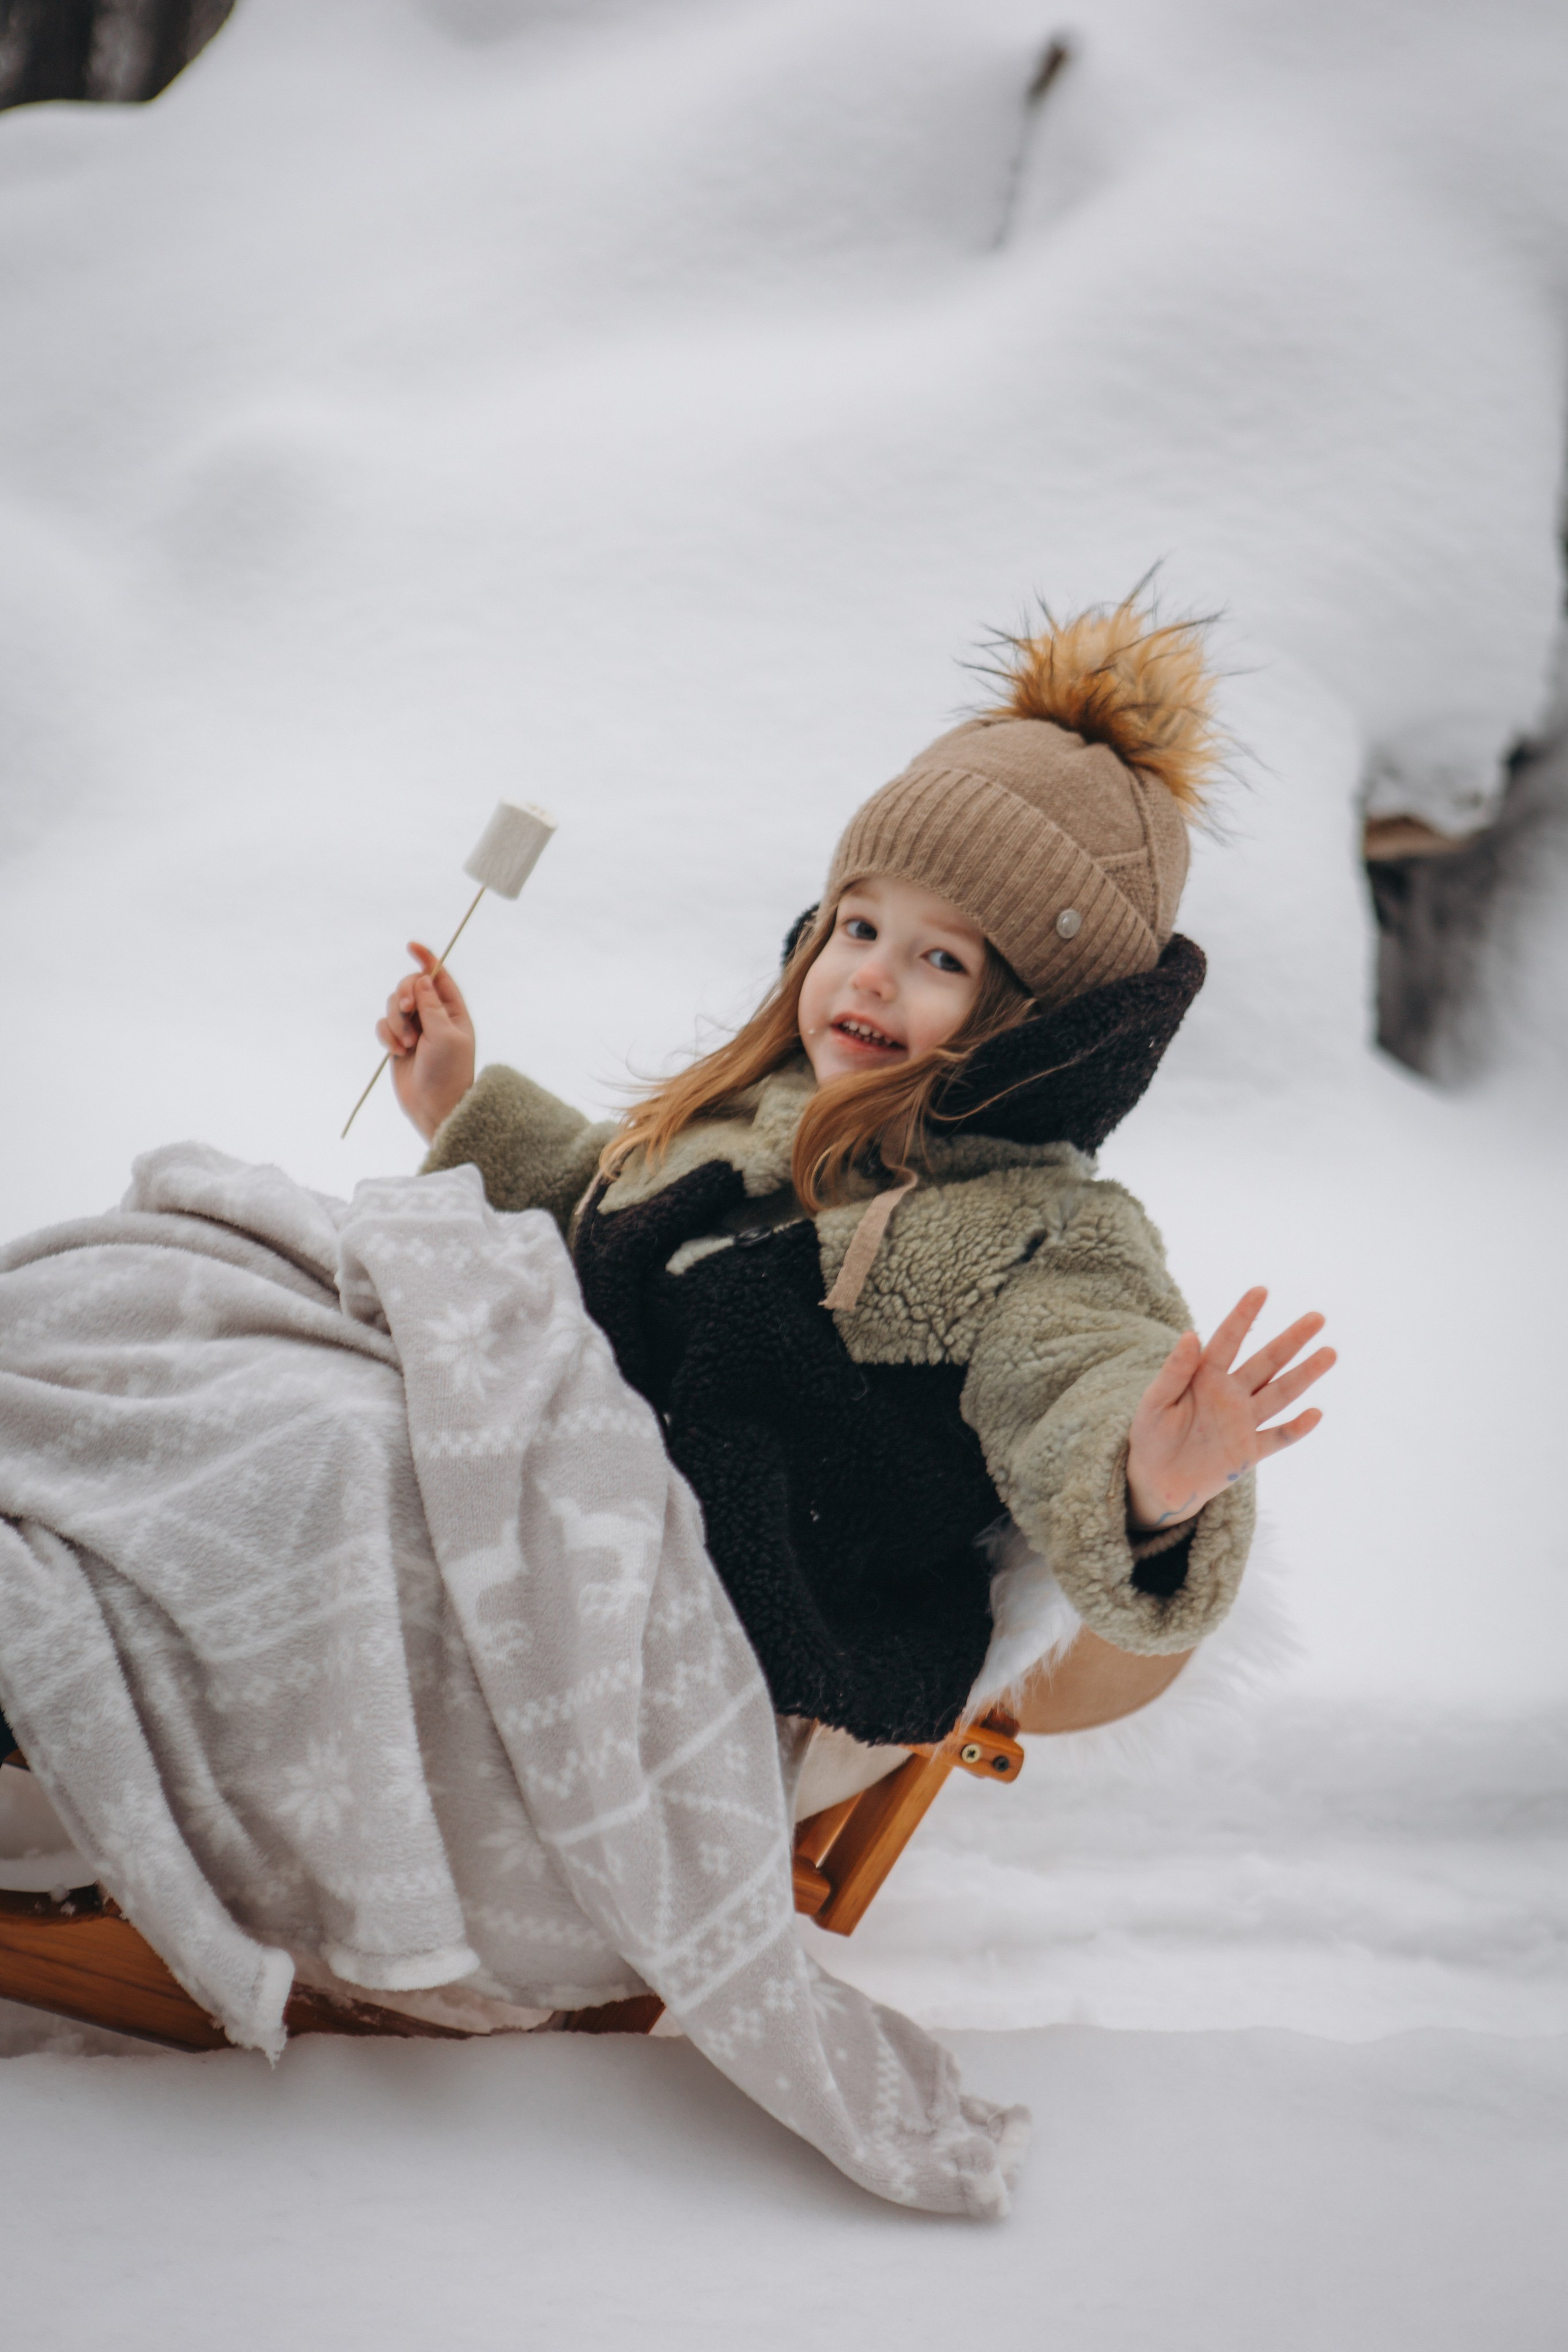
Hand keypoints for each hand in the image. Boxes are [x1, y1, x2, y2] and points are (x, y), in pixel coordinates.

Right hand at [375, 941, 476, 1140]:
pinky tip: (397, 1052)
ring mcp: (415, 1029)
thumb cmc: (448, 1073)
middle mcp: (434, 1016)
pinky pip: (383, 1025)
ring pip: (393, 1006)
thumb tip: (422, 979)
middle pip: (410, 986)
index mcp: (453, 1011)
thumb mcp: (445, 1036)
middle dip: (403, 996)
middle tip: (407, 1012)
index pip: (439, 976)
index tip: (411, 946)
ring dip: (396, 1022)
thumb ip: (431, 1006)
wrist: (434, 1106)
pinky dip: (387, 1035)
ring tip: (407, 1044)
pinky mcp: (397, 1042)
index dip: (426, 958)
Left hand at [1126, 1287, 1334, 1532]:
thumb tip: (1191, 1334)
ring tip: (1329, 1352)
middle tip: (1317, 1317)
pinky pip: (1276, 1438)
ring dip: (1304, 1375)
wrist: (1157, 1481)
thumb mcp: (1154, 1402)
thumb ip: (1174, 1372)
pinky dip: (1295, 1429)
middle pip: (1266, 1362)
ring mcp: (1243, 1422)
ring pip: (1279, 1394)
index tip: (1261, 1290)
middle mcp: (1231, 1393)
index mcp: (1205, 1376)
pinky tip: (1314, 1413)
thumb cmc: (1151, 1435)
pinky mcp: (1249, 1452)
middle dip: (1291, 1339)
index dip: (1243, 1315)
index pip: (1228, 1339)